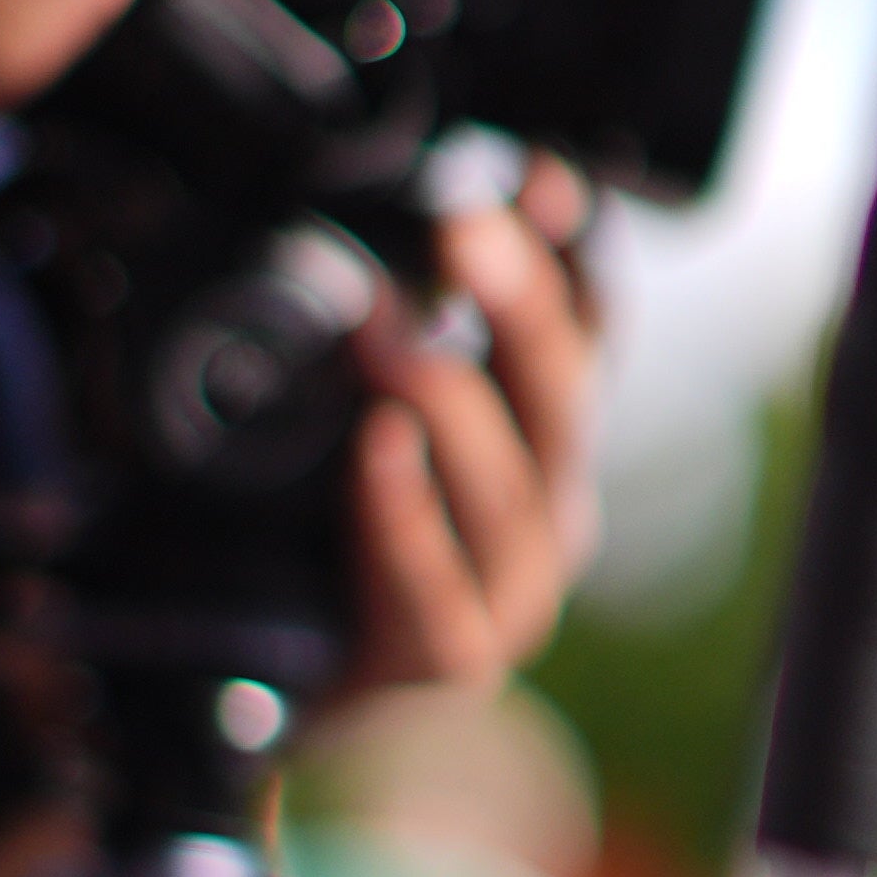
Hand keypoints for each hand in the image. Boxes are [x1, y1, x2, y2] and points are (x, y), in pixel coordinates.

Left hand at [341, 159, 600, 699]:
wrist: (290, 705)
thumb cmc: (327, 546)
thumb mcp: (368, 419)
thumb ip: (390, 335)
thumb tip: (373, 222)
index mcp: (543, 441)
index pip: (587, 329)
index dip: (572, 249)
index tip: (536, 172)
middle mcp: (547, 509)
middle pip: (560, 397)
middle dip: (520, 305)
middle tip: (466, 224)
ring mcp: (509, 591)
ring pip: (511, 492)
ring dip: (454, 405)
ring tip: (392, 340)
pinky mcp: (447, 659)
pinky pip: (434, 585)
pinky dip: (405, 514)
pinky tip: (375, 451)